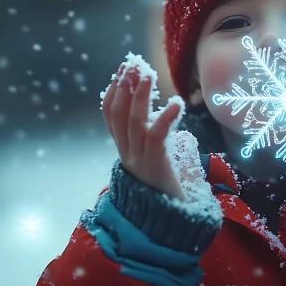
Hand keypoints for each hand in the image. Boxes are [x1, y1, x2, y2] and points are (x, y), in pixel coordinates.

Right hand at [102, 64, 185, 200]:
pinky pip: (158, 137)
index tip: (122, 70)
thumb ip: (153, 141)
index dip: (114, 91)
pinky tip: (175, 103)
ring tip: (147, 74)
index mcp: (124, 150)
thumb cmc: (166, 188)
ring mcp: (139, 160)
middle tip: (133, 64)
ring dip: (140, 96)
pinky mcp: (156, 165)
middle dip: (124, 87)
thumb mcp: (155, 160)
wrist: (169, 220)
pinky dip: (165, 118)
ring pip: (135, 123)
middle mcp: (127, 154)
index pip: (110, 116)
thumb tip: (166, 121)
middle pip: (120, 115)